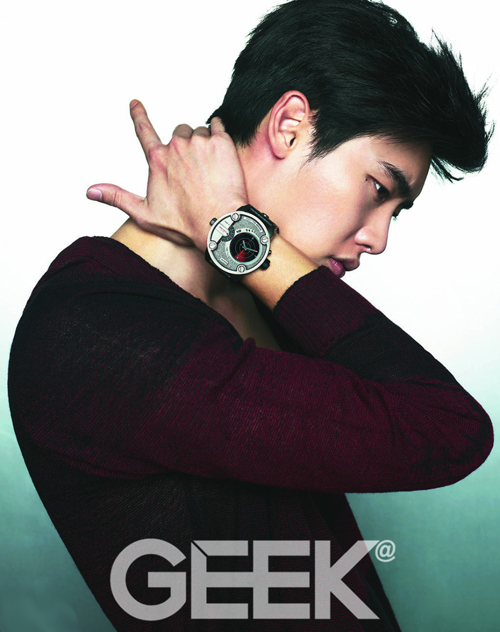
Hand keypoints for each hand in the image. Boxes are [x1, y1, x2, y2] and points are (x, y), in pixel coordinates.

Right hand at [86, 100, 248, 250]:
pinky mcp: (222, 143)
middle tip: (194, 168)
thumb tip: (90, 191)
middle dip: (185, 144)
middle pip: (179, 131)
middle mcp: (176, 146)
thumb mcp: (145, 214)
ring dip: (204, 143)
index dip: (138, 115)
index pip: (144, 130)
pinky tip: (222, 153)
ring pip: (200, 131)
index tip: (135, 103)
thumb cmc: (184, 225)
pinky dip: (219, 134)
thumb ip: (117, 198)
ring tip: (210, 169)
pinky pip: (218, 126)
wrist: (219, 226)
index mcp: (157, 160)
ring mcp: (200, 143)